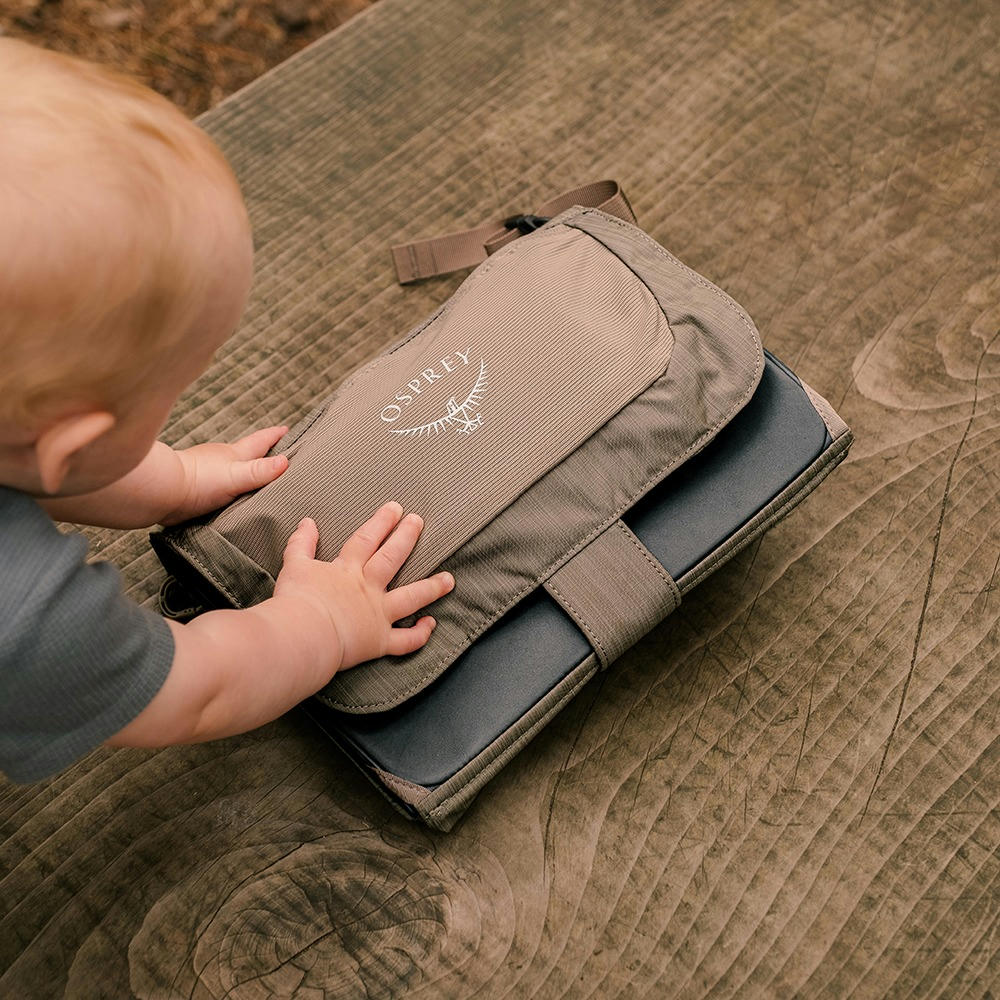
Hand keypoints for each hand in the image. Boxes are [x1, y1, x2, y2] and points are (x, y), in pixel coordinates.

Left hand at [161, 425, 289, 524]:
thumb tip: (286, 461)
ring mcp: (208, 473)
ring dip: (245, 471)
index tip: (287, 429)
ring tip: (258, 479)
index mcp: (234, 454)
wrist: (158, 493)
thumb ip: (259, 471)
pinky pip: (221, 486)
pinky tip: (232, 497)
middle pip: (247, 453)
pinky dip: (231, 488)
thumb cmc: (196, 481)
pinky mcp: (197, 489)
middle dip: (263, 452)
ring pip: (233, 469)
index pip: (260, 441)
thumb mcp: (235, 475)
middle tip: (278, 453)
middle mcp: (221, 460)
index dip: (275, 435)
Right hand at [273, 502, 454, 670]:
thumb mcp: (294, 565)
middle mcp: (368, 588)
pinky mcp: (379, 641)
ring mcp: (377, 614)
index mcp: (347, 570)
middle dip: (407, 537)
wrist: (302, 634)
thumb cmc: (296, 601)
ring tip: (449, 579)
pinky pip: (405, 640)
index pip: (367, 540)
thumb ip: (302, 544)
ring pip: (411, 598)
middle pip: (392, 558)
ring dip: (432, 587)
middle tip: (419, 522)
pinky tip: (431, 624)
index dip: (382, 522)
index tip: (395, 508)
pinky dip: (420, 634)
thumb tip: (307, 522)